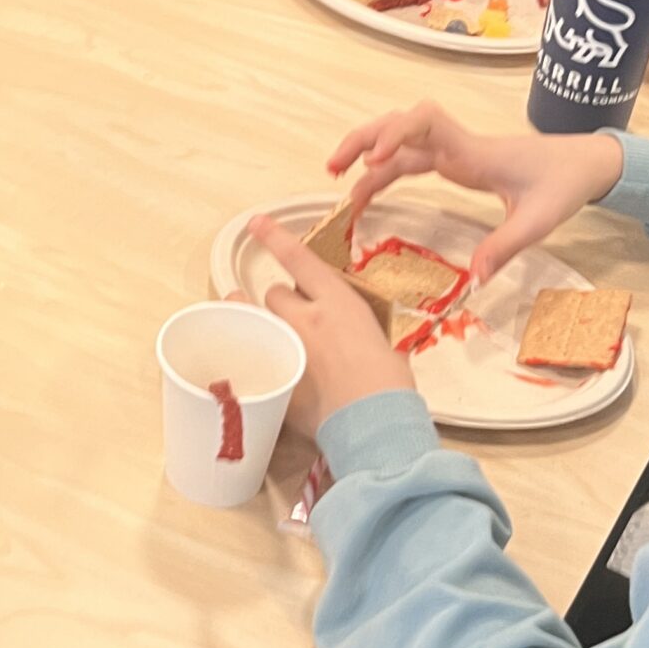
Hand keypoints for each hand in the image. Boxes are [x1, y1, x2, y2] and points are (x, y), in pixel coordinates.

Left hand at [243, 215, 413, 439]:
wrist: (376, 424)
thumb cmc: (392, 386)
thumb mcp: (383, 347)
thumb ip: (363, 337)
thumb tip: (364, 346)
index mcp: (339, 304)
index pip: (299, 259)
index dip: (274, 237)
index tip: (257, 223)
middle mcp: (307, 319)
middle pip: (276, 293)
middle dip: (284, 303)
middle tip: (299, 322)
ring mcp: (287, 347)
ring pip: (259, 319)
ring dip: (265, 323)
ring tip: (267, 334)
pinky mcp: (276, 377)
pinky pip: (257, 359)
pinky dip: (262, 362)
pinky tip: (269, 373)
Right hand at [329, 102, 625, 284]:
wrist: (585, 164)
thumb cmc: (562, 184)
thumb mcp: (537, 221)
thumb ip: (503, 246)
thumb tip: (474, 279)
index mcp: (473, 151)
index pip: (424, 122)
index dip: (394, 134)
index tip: (374, 160)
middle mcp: (456, 144)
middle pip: (398, 124)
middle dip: (362, 139)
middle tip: (333, 168)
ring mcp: (453, 151)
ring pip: (399, 142)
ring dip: (366, 153)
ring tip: (335, 178)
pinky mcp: (454, 161)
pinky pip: (409, 161)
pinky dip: (384, 173)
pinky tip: (366, 194)